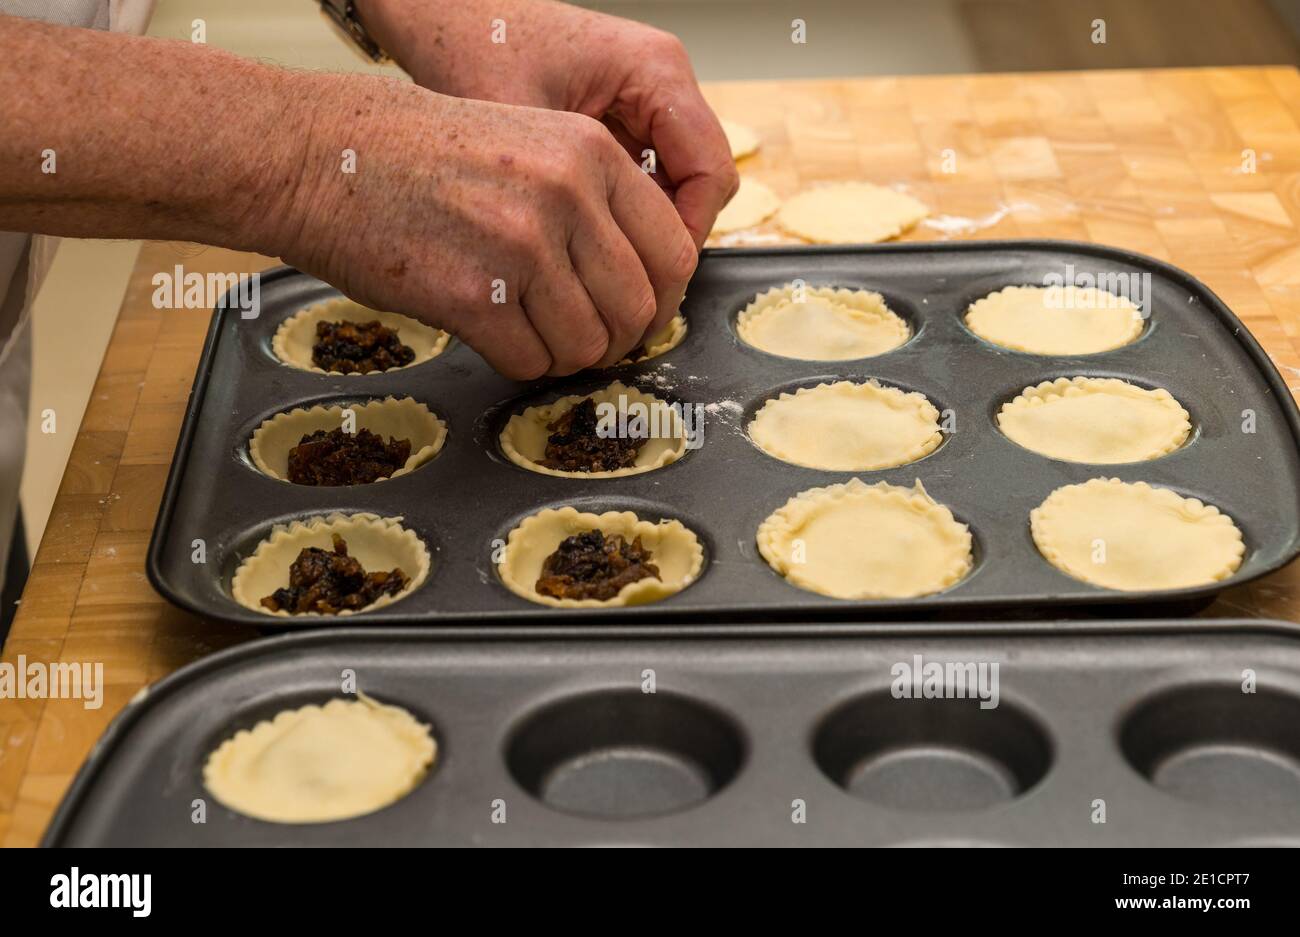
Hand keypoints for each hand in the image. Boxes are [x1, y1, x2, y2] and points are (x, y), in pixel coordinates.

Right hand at [268, 75, 696, 377]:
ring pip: (587, 345)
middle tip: (584, 340)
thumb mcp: (530, 143)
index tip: (638, 317)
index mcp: (592, 154)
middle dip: (614, 339)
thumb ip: (592, 202)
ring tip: (529, 333)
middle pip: (637, 310)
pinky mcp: (473, 296)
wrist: (322, 156)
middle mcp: (566, 196)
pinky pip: (530, 362)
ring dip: (563, 355)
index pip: (674, 252)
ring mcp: (521, 247)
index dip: (660, 300)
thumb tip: (639, 282)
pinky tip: (492, 335)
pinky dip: (518, 363)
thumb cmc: (419, 154)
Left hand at [356, 0, 738, 248]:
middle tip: (631, 301)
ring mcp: (647, 101)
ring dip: (647, 239)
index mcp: (656, 72)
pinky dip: (626, 222)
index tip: (649, 285)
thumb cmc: (475, 44)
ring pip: (679, 191)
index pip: (710, 175)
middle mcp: (663, 83)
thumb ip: (568, 194)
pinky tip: (591, 251)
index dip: (684, 239)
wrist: (445, 15)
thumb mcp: (521, 129)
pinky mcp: (625, 119)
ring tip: (607, 283)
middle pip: (703, 189)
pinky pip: (648, 182)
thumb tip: (596, 274)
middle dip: (669, 248)